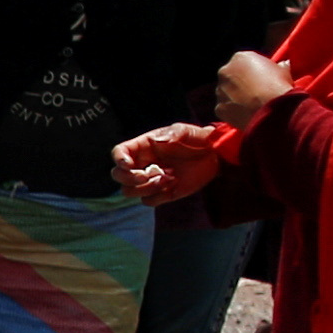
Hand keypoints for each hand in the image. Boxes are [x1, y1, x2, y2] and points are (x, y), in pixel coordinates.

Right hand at [110, 120, 226, 201]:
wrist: (214, 156)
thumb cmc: (198, 139)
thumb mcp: (186, 131)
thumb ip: (173, 133)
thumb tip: (156, 141)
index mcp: (142, 147)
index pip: (119, 153)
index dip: (118, 160)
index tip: (129, 165)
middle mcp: (142, 164)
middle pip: (118, 176)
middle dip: (130, 178)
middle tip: (149, 176)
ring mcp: (150, 180)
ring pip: (130, 191)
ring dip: (145, 188)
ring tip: (168, 179)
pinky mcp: (162, 193)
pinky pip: (148, 201)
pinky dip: (157, 196)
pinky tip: (174, 185)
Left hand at [212, 49, 291, 124]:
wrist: (272, 110)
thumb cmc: (278, 86)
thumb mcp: (283, 71)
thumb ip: (277, 67)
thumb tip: (282, 65)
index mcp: (240, 57)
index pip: (244, 62)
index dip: (253, 71)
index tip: (261, 78)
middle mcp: (225, 71)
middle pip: (231, 76)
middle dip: (241, 83)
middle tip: (255, 92)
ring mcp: (220, 90)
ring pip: (226, 92)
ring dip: (235, 97)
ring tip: (252, 105)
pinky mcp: (219, 107)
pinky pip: (226, 108)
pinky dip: (233, 111)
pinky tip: (246, 114)